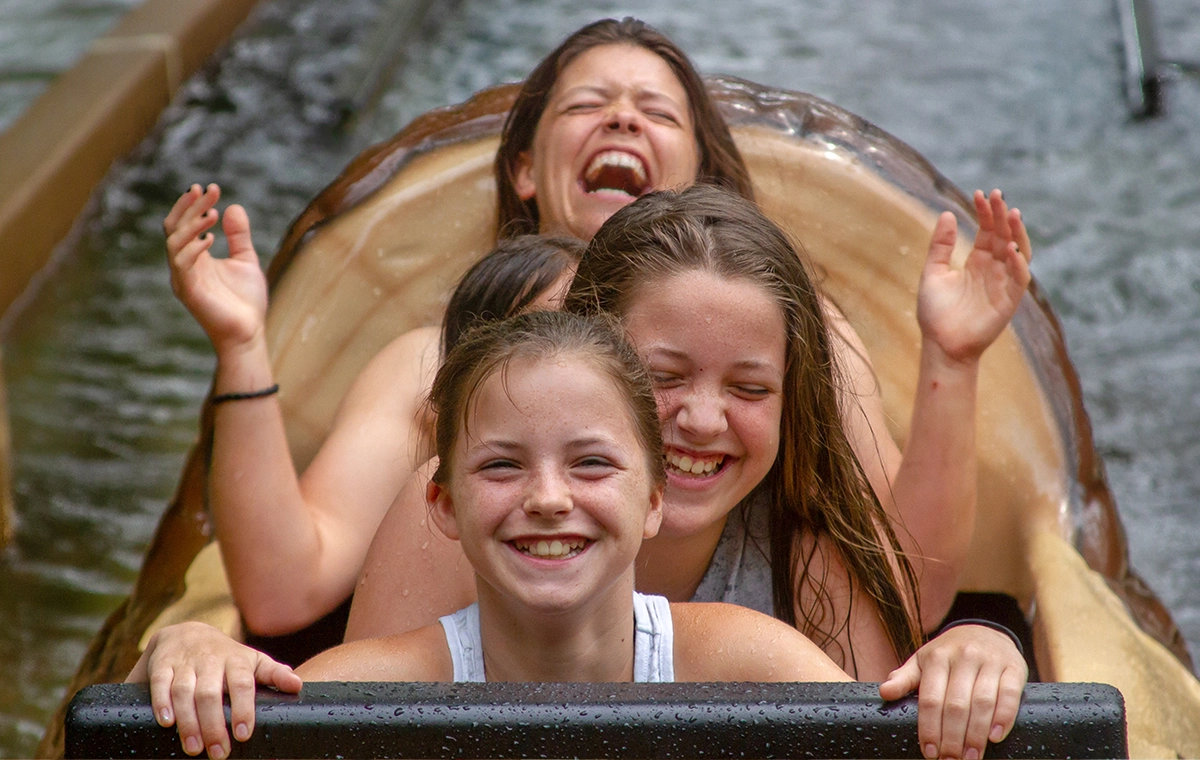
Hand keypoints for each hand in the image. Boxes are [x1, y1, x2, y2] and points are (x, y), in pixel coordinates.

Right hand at [126, 622, 301, 758]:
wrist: (186, 632)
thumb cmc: (226, 656)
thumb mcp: (252, 661)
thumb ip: (274, 674)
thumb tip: (298, 686)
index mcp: (236, 660)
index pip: (241, 683)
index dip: (243, 708)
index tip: (243, 734)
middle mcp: (210, 659)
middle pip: (210, 693)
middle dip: (214, 724)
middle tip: (219, 752)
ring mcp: (185, 661)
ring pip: (184, 691)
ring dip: (188, 721)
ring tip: (194, 748)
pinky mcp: (162, 664)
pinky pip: (161, 683)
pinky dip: (162, 702)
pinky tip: (167, 722)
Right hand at [165, 184, 269, 356]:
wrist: (248, 333)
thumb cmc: (245, 301)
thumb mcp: (245, 260)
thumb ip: (239, 236)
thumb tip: (234, 207)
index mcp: (195, 257)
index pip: (184, 224)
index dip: (193, 204)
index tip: (210, 187)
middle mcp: (184, 265)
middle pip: (175, 228)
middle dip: (190, 206)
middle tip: (208, 190)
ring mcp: (183, 278)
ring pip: (174, 243)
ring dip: (191, 225)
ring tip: (212, 213)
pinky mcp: (188, 292)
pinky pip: (182, 265)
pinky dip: (193, 248)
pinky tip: (212, 238)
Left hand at [879, 624, 1026, 759]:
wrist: (985, 630)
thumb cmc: (949, 653)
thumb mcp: (923, 660)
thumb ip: (904, 678)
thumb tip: (885, 692)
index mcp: (937, 657)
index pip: (930, 699)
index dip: (929, 728)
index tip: (929, 752)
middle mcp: (964, 657)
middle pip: (956, 705)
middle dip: (952, 739)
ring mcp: (990, 661)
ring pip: (983, 703)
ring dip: (976, 735)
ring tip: (970, 757)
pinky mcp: (1014, 667)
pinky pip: (1009, 695)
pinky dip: (1003, 718)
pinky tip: (995, 737)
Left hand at [917, 190, 1032, 362]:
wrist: (940, 345)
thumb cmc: (935, 312)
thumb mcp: (933, 273)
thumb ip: (941, 246)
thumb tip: (948, 214)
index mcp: (977, 262)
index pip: (987, 231)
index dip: (985, 213)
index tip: (979, 194)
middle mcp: (994, 269)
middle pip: (1004, 236)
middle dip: (1001, 215)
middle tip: (996, 195)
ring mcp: (1003, 284)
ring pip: (1018, 253)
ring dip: (1017, 234)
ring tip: (1011, 214)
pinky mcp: (1009, 301)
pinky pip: (1019, 280)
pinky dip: (1018, 264)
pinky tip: (1012, 249)